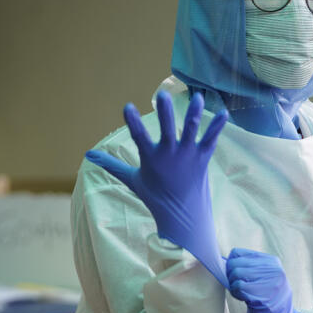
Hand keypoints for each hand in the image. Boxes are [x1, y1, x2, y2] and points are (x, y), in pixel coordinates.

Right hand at [84, 91, 228, 285]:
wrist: (182, 217)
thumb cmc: (155, 196)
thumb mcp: (131, 180)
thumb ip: (111, 165)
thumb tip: (88, 155)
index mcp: (151, 158)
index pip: (139, 137)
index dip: (133, 121)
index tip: (127, 106)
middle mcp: (169, 154)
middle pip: (167, 129)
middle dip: (165, 112)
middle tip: (163, 95)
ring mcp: (188, 155)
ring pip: (191, 130)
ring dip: (194, 113)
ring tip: (197, 97)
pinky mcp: (202, 158)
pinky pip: (211, 139)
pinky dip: (217, 126)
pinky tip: (224, 112)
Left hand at [226, 248, 312, 312]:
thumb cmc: (268, 301)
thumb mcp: (265, 279)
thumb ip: (248, 268)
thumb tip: (221, 261)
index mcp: (272, 262)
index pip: (238, 253)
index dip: (230, 265)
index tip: (235, 276)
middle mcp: (274, 271)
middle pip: (235, 264)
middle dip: (230, 276)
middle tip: (236, 286)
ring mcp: (271, 284)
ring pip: (236, 274)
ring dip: (233, 286)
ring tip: (241, 293)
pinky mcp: (264, 298)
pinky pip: (239, 288)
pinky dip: (236, 294)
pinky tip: (243, 299)